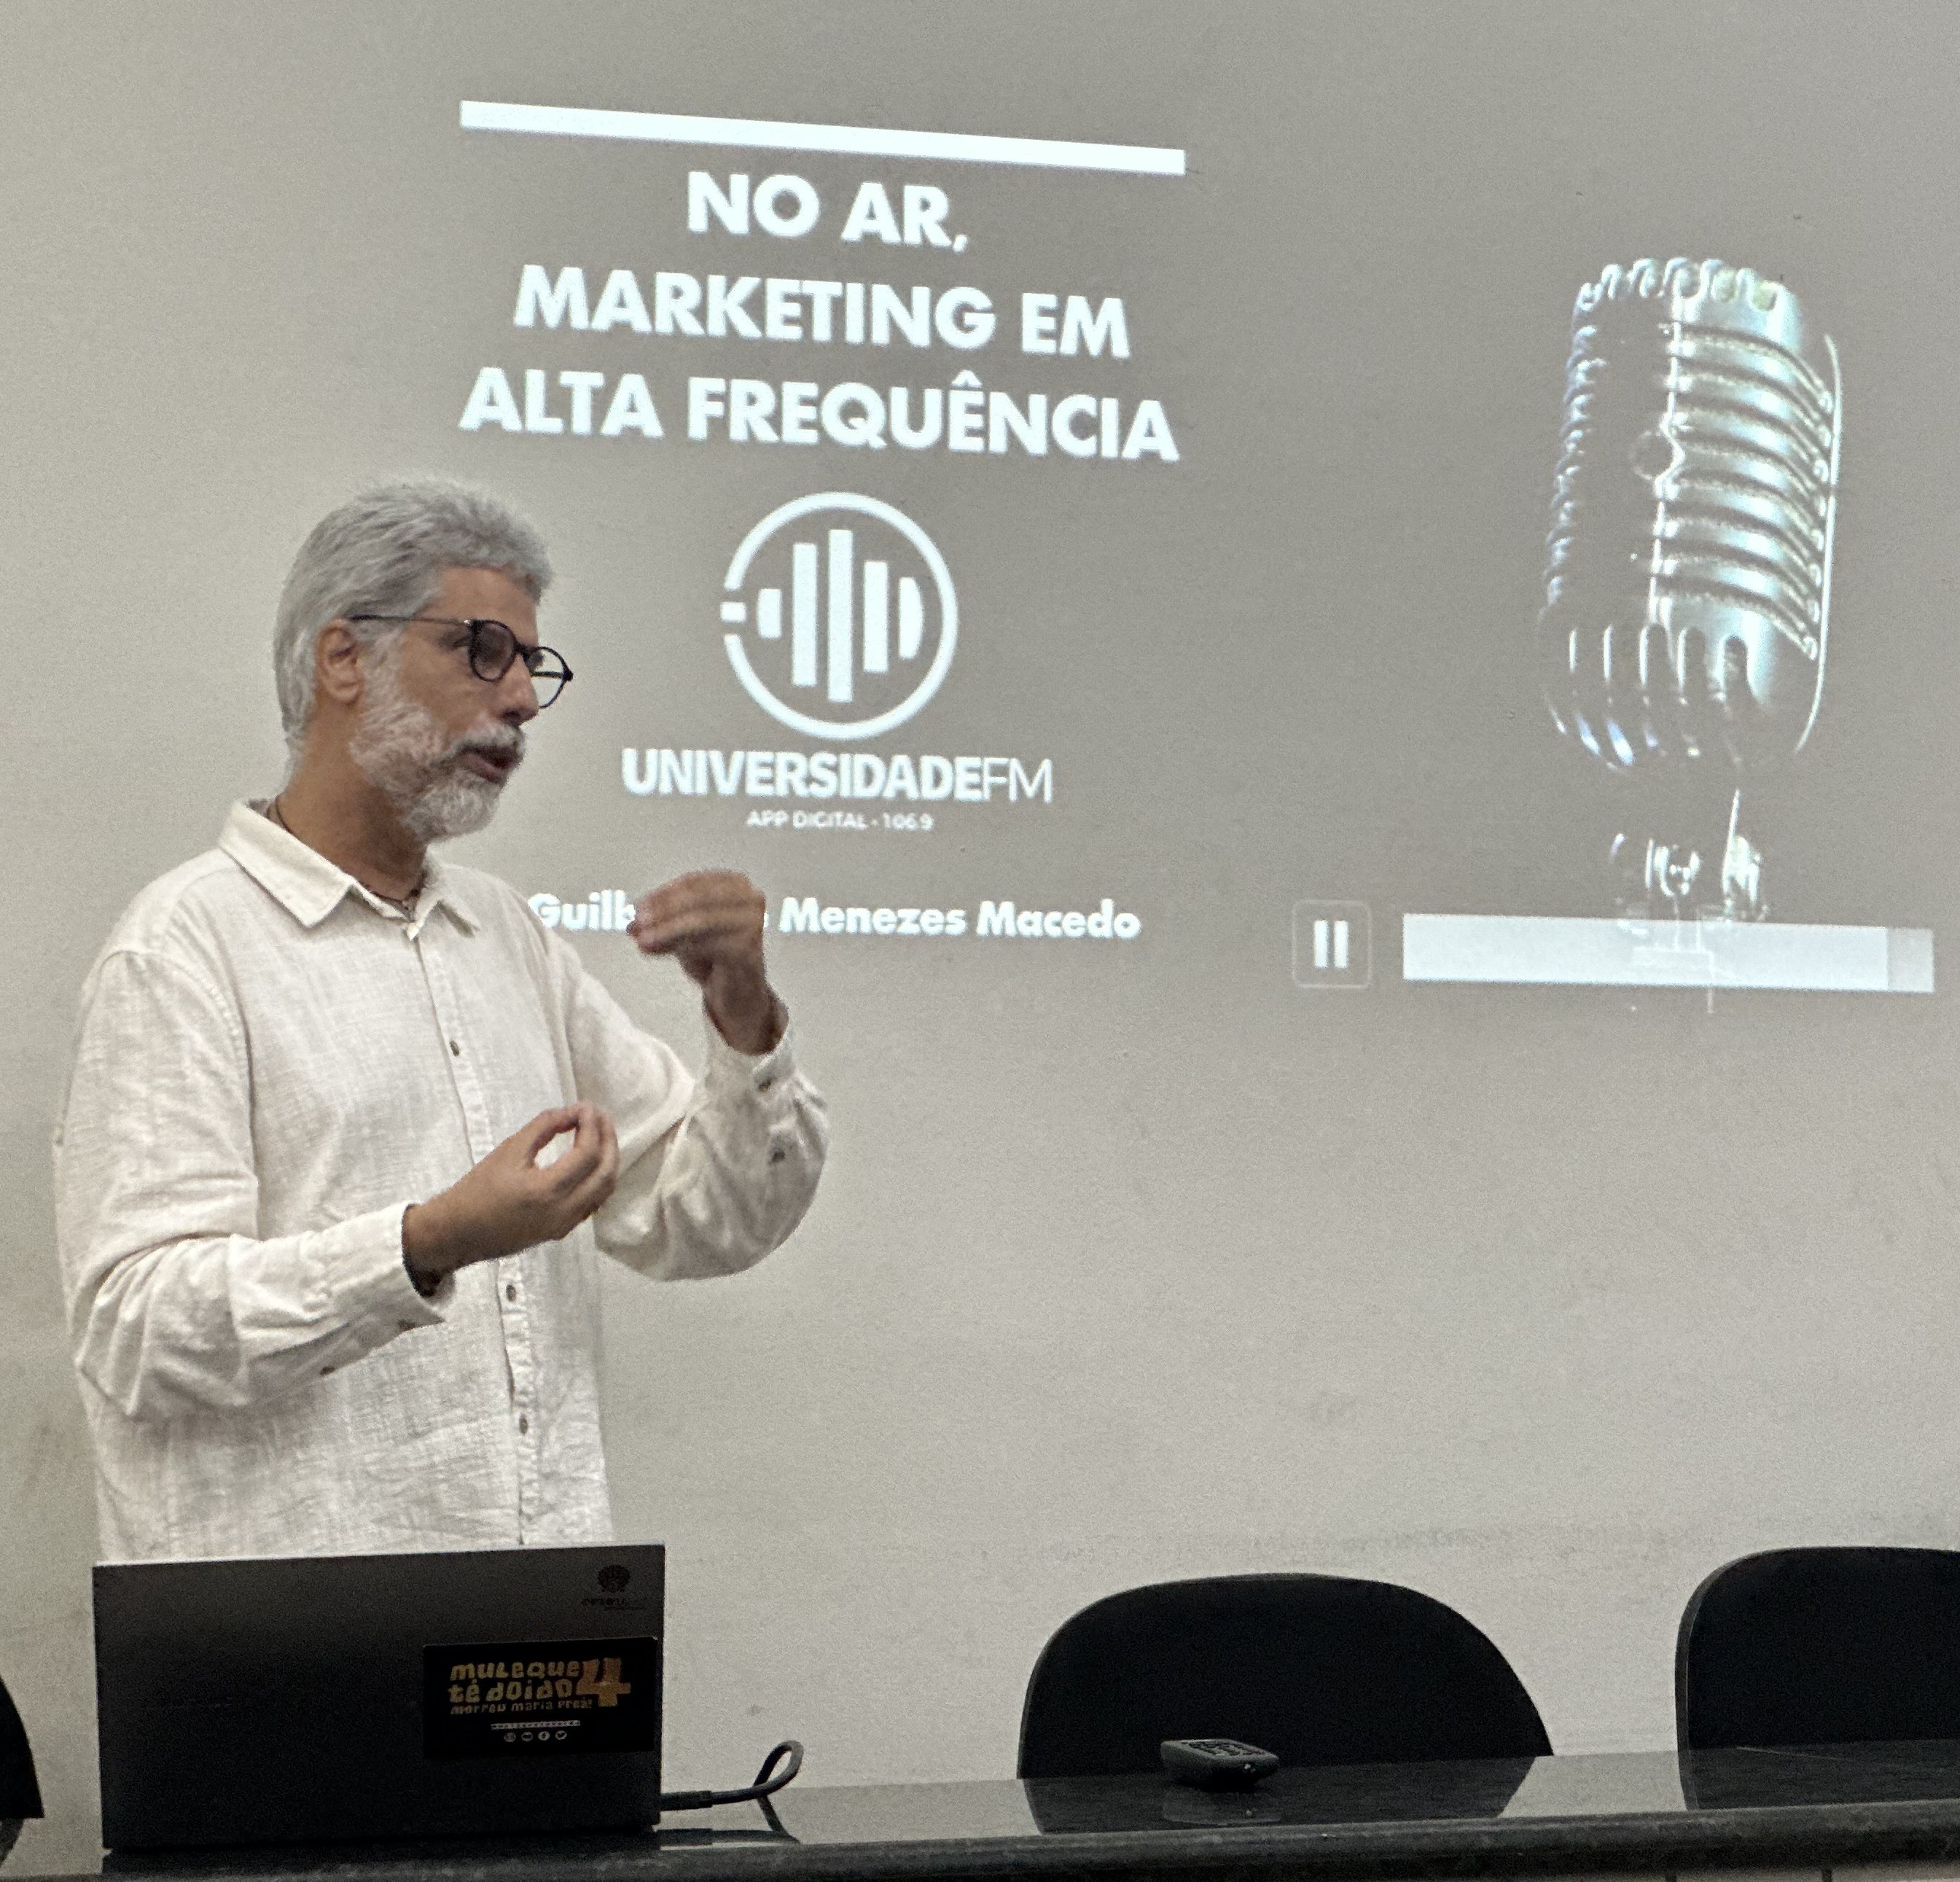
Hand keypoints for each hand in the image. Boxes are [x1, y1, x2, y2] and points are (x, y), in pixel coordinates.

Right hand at [402, 1104, 619, 1288]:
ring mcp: (565, 1225)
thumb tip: (574, 1111)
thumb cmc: (478, 1188)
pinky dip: (598, 1179)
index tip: (586, 1107)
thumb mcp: (509, 1150)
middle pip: (605, 1173)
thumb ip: (544, 1126)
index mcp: (546, 1191)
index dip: (592, 1126)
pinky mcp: (561, 1231)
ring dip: (607, 1160)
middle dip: (609, 1140)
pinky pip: (593, 1203)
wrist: (458, 1232)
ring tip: (600, 1134)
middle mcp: (562, 1212)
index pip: (587, 1154)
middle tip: (600, 1116)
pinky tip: (590, 1161)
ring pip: (604, 1191)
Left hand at [628, 870, 783, 1054]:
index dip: (662, 895)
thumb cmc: (713, 954)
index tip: (637, 907)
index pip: (694, 882)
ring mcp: (753, 923)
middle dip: (664, 911)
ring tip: (643, 941)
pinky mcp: (750, 948)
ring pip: (702, 919)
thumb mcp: (680, 933)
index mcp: (735, 883)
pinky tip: (661, 951)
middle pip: (699, 898)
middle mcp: (750, 898)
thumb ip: (658, 924)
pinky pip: (711, 944)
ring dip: (667, 930)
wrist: (739, 990)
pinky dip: (683, 947)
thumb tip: (632, 923)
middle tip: (638, 923)